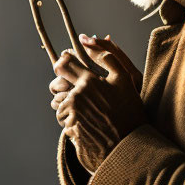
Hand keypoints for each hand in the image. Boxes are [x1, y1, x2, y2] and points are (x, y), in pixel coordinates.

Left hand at [48, 36, 145, 172]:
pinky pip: (63, 120)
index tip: (67, 64)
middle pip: (56, 85)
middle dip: (60, 85)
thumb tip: (86, 38)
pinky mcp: (70, 130)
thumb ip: (106, 55)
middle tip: (73, 89)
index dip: (64, 62)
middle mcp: (77, 97)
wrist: (129, 145)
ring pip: (59, 104)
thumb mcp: (124, 78)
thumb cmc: (129, 110)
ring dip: (67, 105)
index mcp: (89, 81)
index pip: (65, 63)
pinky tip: (86, 123)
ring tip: (87, 111)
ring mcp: (72, 115)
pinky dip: (70, 120)